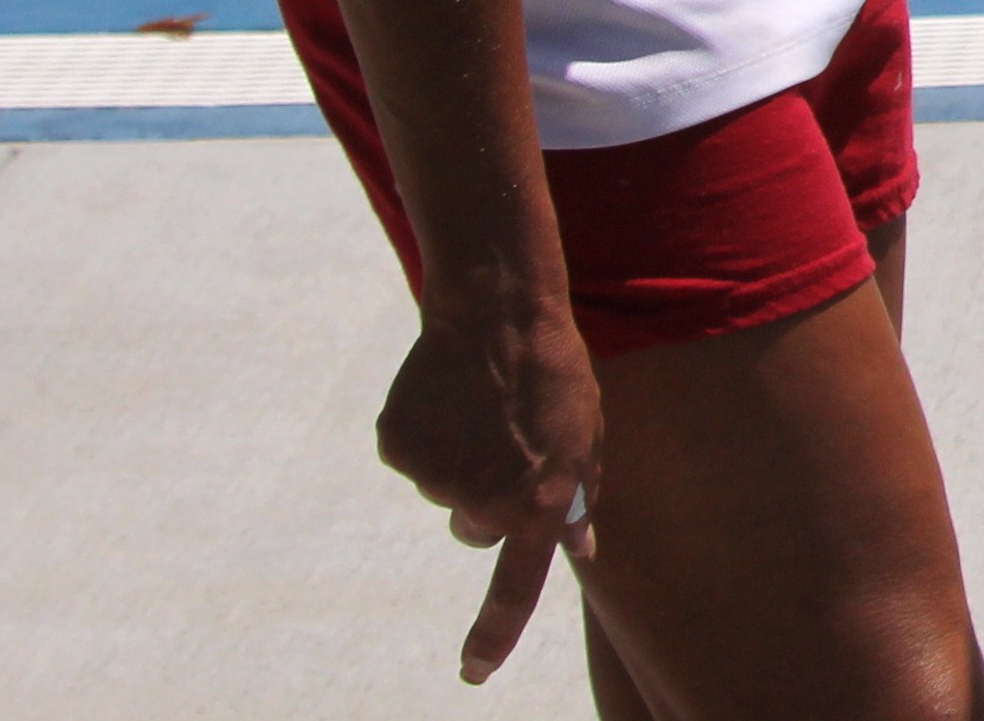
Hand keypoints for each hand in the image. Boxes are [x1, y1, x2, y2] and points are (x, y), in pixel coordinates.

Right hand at [374, 295, 596, 684]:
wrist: (497, 311)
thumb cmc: (554, 375)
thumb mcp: (586, 436)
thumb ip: (577, 498)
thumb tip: (581, 548)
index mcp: (538, 500)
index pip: (516, 584)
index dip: (495, 632)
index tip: (473, 673)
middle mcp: (483, 497)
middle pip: (474, 529)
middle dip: (488, 498)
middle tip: (506, 438)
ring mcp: (434, 475)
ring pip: (444, 491)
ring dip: (461, 460)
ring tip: (482, 407)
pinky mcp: (396, 448)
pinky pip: (413, 461)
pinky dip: (427, 436)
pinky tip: (448, 397)